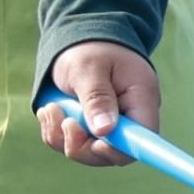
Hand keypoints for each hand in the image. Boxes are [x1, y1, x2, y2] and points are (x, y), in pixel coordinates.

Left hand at [38, 41, 160, 167]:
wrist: (78, 39)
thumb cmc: (89, 48)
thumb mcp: (89, 68)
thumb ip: (96, 98)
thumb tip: (105, 131)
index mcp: (141, 99)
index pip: (143, 140)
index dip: (120, 150)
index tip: (96, 143)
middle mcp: (129, 117)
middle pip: (112, 154)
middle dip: (81, 145)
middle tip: (65, 122)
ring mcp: (109, 125)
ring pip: (87, 151)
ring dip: (62, 137)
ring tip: (51, 109)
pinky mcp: (89, 128)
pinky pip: (71, 143)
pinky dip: (55, 132)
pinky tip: (50, 111)